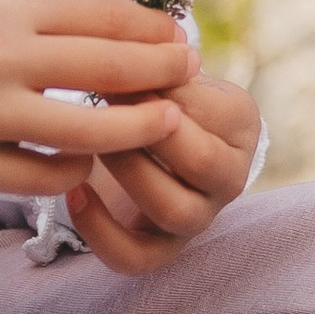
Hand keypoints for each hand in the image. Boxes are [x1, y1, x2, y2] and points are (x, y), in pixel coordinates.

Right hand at [0, 0, 196, 195]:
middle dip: (162, 74)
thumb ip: (49, 11)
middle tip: (190, 72)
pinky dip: (76, 171)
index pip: (105, 17)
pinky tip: (88, 163)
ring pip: (87, 133)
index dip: (152, 31)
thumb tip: (129, 25)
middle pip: (108, 70)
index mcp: (6, 5)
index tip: (179, 38)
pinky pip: (42, 176)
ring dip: (137, 129)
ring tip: (163, 123)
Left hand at [63, 71, 262, 275]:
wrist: (150, 139)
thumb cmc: (155, 94)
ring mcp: (199, 216)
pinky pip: (137, 257)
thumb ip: (155, 66)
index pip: (212, 111)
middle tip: (106, 102)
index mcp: (240, 124)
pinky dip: (101, 230)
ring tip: (92, 143)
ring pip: (173, 209)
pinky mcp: (163, 249)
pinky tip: (74, 192)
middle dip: (147, 131)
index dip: (163, 92)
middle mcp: (230, 175)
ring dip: (129, 171)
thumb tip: (129, 56)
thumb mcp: (163, 74)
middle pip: (201, 162)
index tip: (121, 68)